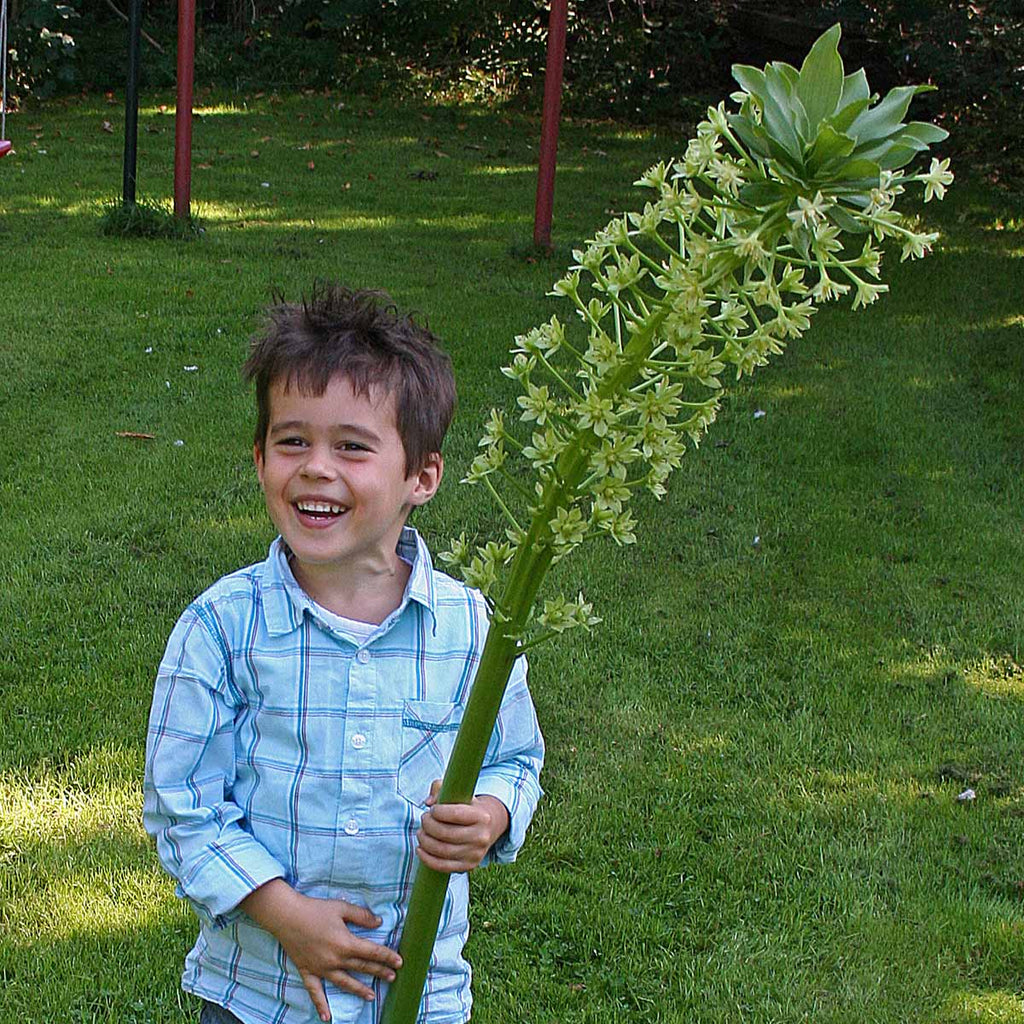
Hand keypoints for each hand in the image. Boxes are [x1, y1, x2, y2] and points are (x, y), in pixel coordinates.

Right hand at [240, 880, 402, 1019]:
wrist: (287, 916)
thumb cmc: (315, 910)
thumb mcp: (342, 908)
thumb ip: (361, 916)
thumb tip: (378, 922)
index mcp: (345, 943)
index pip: (371, 953)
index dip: (387, 957)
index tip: (399, 962)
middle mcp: (335, 960)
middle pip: (361, 968)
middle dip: (379, 972)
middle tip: (393, 977)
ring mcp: (321, 968)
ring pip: (344, 982)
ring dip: (359, 989)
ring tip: (372, 995)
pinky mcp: (308, 971)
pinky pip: (315, 992)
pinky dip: (321, 1005)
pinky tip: (327, 1017)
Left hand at [416, 779, 509, 873]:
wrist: (488, 828)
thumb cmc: (468, 808)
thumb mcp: (460, 794)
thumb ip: (441, 788)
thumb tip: (428, 802)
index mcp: (481, 816)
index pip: (455, 814)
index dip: (437, 811)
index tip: (432, 809)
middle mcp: (481, 837)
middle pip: (446, 833)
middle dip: (428, 826)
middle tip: (423, 820)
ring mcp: (475, 854)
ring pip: (442, 851)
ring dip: (425, 841)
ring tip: (421, 833)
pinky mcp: (468, 866)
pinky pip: (443, 867)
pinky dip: (427, 859)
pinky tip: (420, 849)